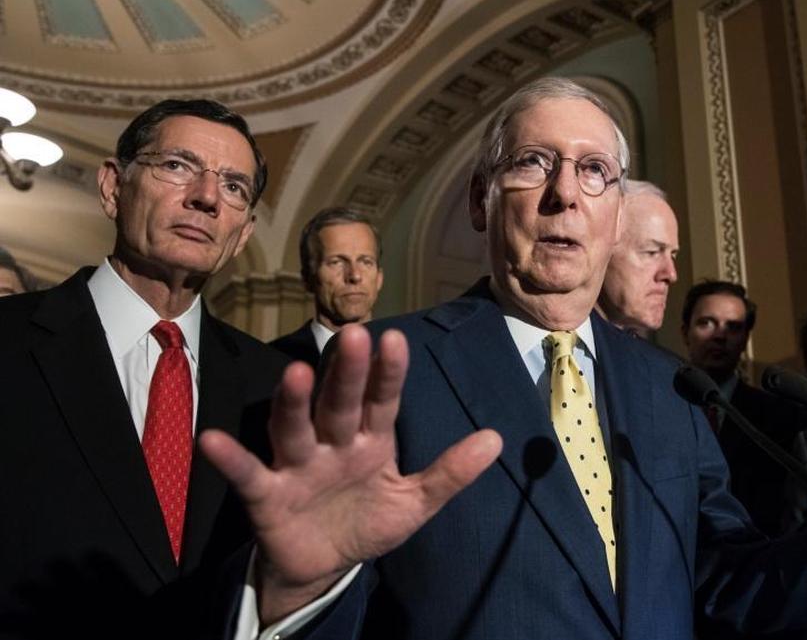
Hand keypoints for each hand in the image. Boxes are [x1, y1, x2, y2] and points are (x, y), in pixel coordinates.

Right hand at [199, 326, 502, 623]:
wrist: (322, 566)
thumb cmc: (366, 522)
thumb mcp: (414, 502)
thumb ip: (450, 472)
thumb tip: (497, 438)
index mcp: (370, 440)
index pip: (382, 401)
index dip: (388, 374)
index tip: (395, 340)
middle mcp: (331, 443)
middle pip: (338, 404)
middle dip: (345, 373)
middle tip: (352, 335)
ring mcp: (296, 465)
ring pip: (293, 428)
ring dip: (292, 402)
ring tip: (292, 372)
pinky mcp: (266, 494)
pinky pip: (247, 474)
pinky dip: (230, 458)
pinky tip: (213, 441)